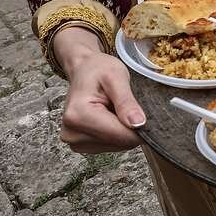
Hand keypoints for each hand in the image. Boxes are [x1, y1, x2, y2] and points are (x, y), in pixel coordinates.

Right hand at [54, 27, 144, 152]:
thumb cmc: (98, 69)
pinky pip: (109, 145)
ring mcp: (74, 142)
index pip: (119, 135)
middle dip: (129, 126)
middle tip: (124, 105)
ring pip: (116, 146)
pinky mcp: (79, 145)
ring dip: (122, 129)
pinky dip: (115, 133)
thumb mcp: (117, 77)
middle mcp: (71, 133)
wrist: (84, 69)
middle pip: (118, 142)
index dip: (139, 127)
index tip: (143, 113)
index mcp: (78, 115)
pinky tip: (110, 117)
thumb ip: (127, 102)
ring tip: (114, 109)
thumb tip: (139, 124)